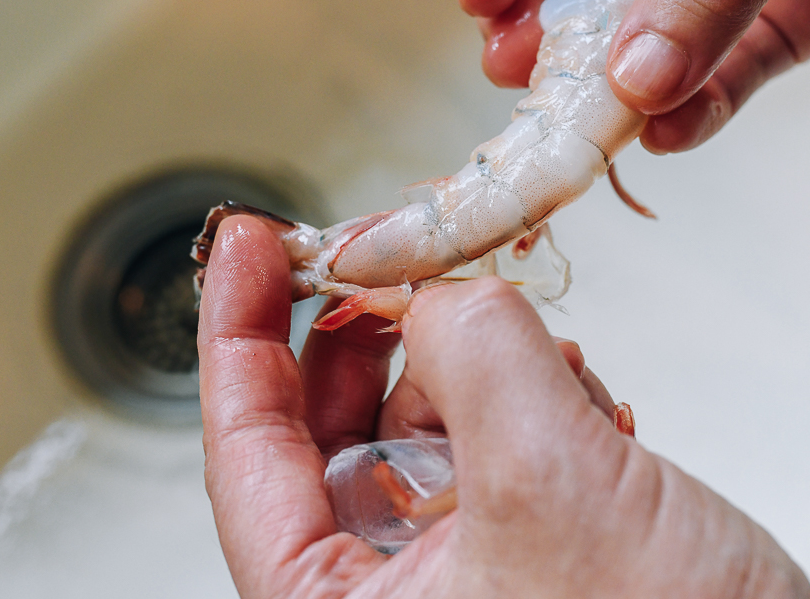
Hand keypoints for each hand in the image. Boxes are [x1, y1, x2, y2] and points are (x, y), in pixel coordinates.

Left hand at [198, 214, 809, 597]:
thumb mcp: (550, 486)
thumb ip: (480, 358)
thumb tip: (440, 292)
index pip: (248, 455)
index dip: (238, 333)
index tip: (249, 245)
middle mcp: (390, 594)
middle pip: (333, 430)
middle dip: (368, 333)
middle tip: (386, 251)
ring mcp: (464, 571)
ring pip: (424, 424)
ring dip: (467, 361)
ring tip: (524, 339)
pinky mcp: (533, 549)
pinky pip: (496, 441)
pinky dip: (525, 392)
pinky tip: (571, 386)